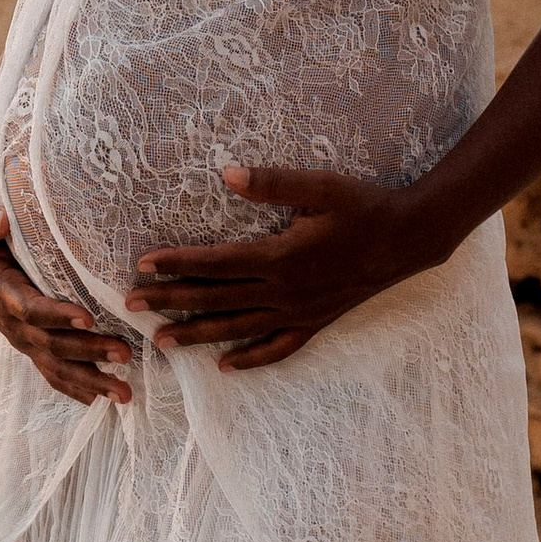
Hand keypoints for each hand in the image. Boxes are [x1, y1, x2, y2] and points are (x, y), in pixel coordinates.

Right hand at [0, 200, 132, 405]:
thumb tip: (0, 220)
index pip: (30, 309)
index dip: (56, 315)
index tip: (88, 317)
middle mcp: (12, 323)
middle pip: (51, 345)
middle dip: (88, 352)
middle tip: (124, 354)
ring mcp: (23, 338)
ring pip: (56, 366)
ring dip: (91, 380)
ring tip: (125, 392)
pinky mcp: (32, 345)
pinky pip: (53, 372)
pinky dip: (77, 389)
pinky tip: (103, 400)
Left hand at [126, 164, 431, 369]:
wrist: (410, 239)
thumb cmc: (364, 206)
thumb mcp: (321, 186)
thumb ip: (272, 183)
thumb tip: (226, 173)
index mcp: (281, 256)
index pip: (216, 262)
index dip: (177, 263)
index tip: (143, 264)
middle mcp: (285, 291)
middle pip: (216, 298)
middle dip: (171, 301)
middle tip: (130, 306)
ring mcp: (300, 312)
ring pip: (238, 328)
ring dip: (197, 335)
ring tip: (162, 342)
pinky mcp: (316, 323)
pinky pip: (278, 349)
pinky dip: (251, 359)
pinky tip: (225, 368)